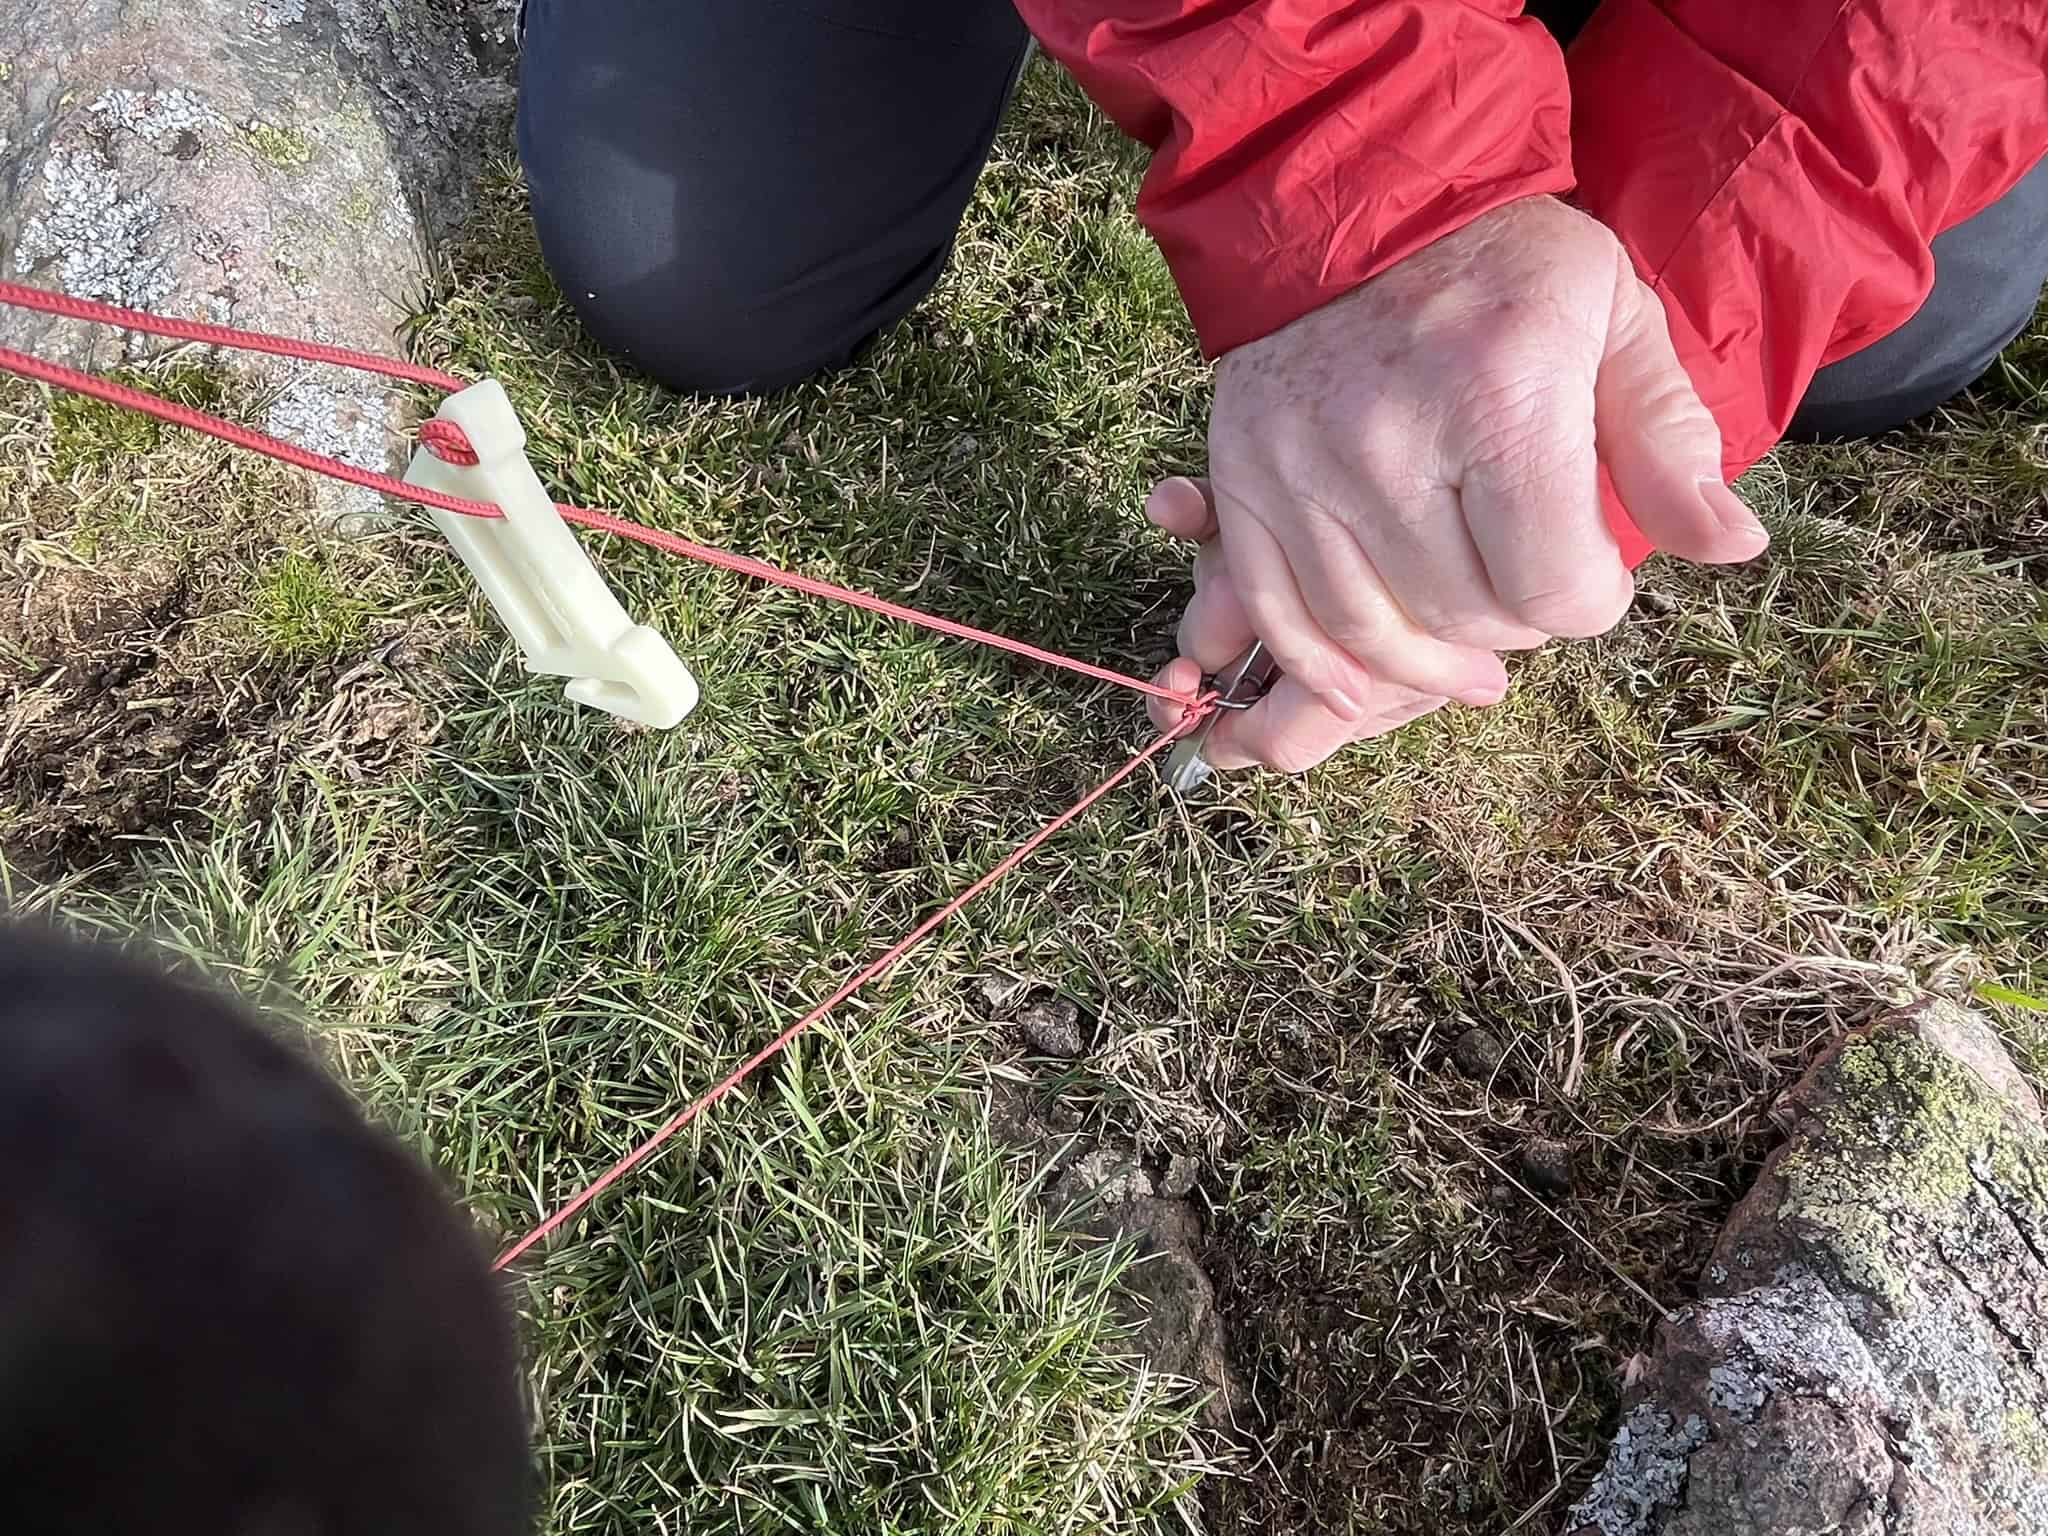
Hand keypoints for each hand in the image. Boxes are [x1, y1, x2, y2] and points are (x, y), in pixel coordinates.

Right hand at [1152, 194, 1767, 773]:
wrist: (1355, 191)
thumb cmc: (1505, 264)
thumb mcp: (1615, 319)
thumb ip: (1669, 440)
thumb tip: (1733, 548)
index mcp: (1500, 402)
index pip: (1554, 588)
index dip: (1591, 601)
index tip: (1594, 572)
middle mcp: (1389, 447)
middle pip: (1466, 616)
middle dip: (1517, 623)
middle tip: (1530, 584)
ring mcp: (1303, 470)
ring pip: (1373, 630)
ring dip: (1432, 660)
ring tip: (1471, 656)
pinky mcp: (1244, 481)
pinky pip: (1279, 611)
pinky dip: (1322, 662)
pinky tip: (1367, 684)